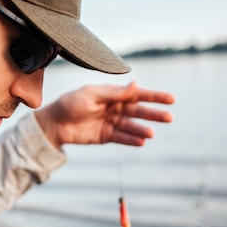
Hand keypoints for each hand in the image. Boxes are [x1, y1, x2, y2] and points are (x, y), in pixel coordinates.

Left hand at [34, 82, 174, 148]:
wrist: (55, 122)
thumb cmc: (71, 103)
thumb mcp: (92, 95)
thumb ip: (114, 93)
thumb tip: (136, 85)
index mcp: (113, 94)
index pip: (137, 94)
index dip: (154, 97)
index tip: (171, 99)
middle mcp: (115, 108)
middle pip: (138, 111)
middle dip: (153, 114)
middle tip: (169, 118)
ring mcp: (112, 122)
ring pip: (131, 126)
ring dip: (141, 129)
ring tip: (151, 134)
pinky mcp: (106, 136)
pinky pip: (122, 138)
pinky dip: (131, 140)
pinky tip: (141, 142)